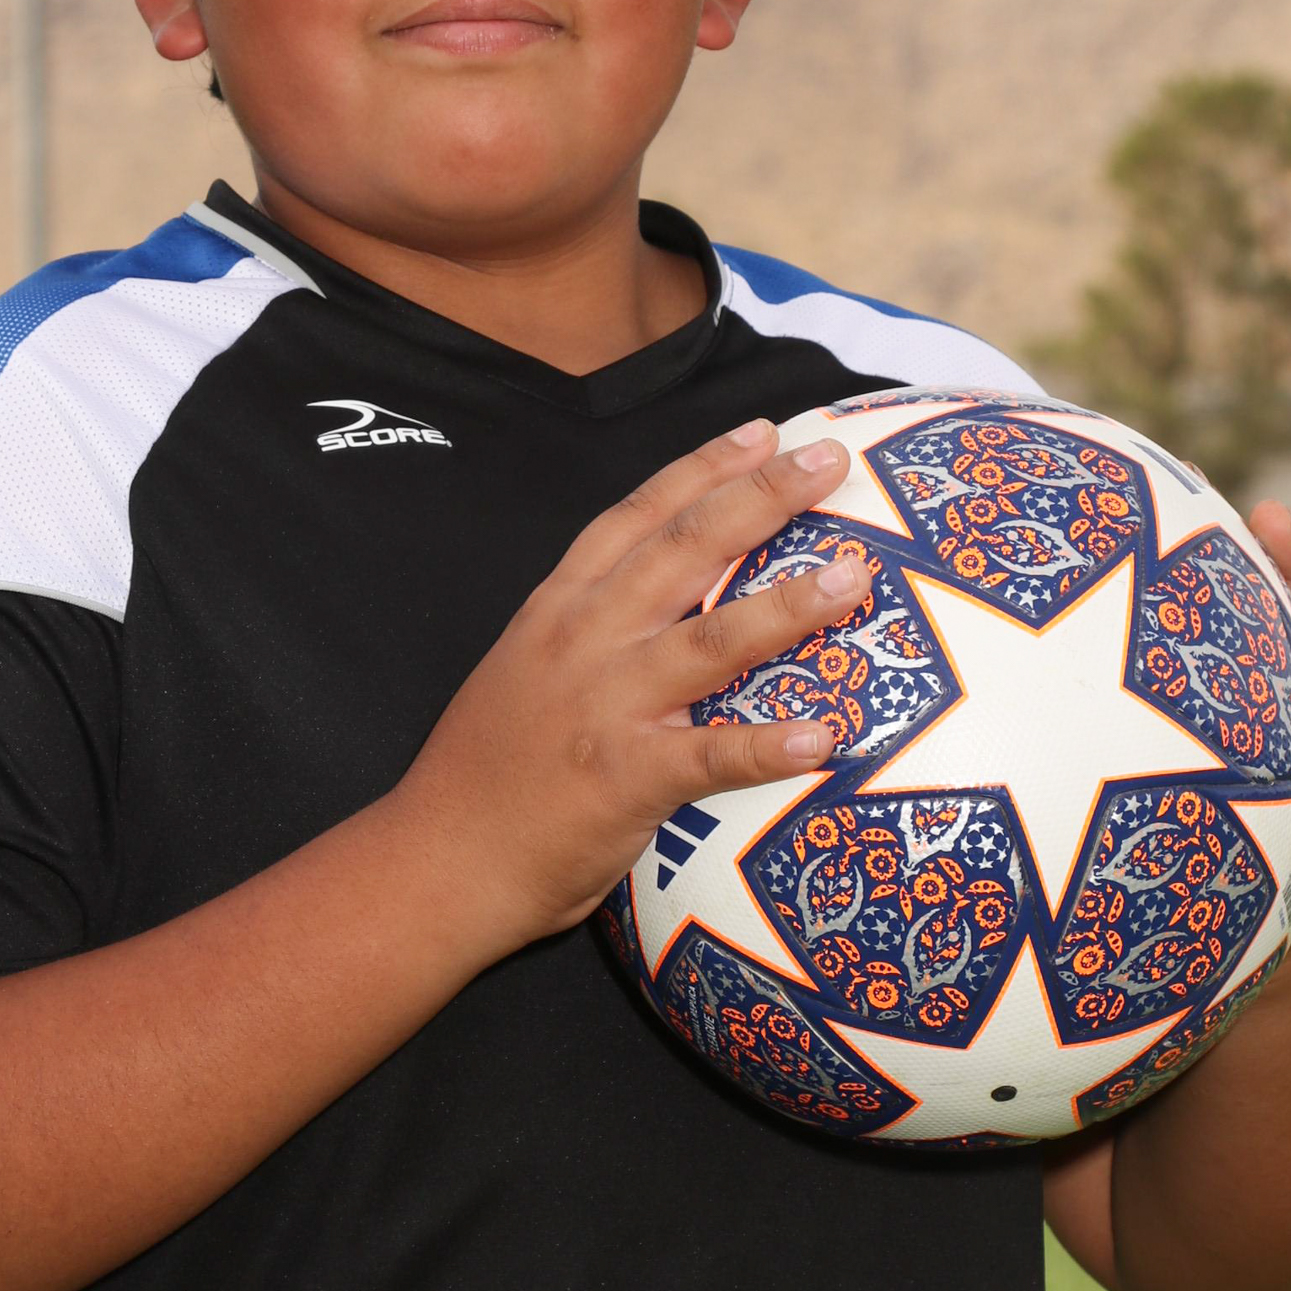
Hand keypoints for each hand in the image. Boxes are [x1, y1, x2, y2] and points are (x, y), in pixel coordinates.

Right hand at [398, 420, 872, 953]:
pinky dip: (768, 747)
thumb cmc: (488, 773)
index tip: (763, 432)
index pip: (638, 517)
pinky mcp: (624, 779)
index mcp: (560, 608)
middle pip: (685, 549)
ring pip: (711, 639)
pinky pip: (711, 757)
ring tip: (853, 577)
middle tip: (829, 464)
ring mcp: (606, 705)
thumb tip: (659, 613)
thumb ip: (588, 633)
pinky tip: (824, 738)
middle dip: (761, 498)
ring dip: (787, 605)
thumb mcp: (527, 669)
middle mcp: (585, 640)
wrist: (437, 858)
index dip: (703, 468)